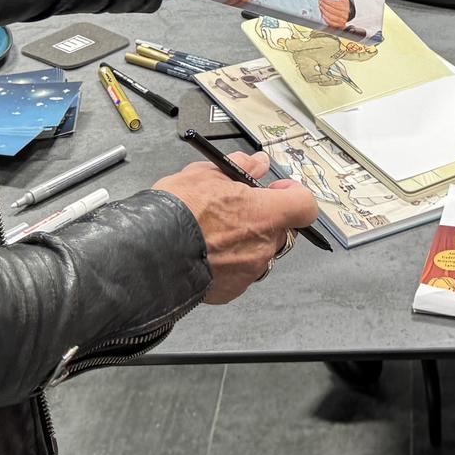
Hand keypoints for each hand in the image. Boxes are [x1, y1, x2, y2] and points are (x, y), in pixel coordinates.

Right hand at [153, 151, 319, 304]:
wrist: (148, 251)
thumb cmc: (177, 212)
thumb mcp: (207, 173)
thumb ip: (241, 166)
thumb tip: (257, 163)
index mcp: (265, 214)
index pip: (305, 206)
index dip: (293, 195)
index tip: (276, 190)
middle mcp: (263, 246)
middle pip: (280, 229)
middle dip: (263, 218)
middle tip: (235, 210)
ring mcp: (249, 272)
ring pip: (259, 252)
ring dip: (245, 242)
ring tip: (214, 233)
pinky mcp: (231, 291)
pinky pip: (240, 274)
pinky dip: (229, 264)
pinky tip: (207, 253)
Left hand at [319, 0, 353, 30]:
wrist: (347, 16)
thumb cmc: (344, 7)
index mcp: (345, 7)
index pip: (335, 4)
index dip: (328, 1)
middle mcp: (344, 14)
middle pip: (332, 10)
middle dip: (325, 5)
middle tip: (320, 2)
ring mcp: (341, 20)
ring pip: (331, 16)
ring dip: (324, 12)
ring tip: (320, 7)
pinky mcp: (339, 25)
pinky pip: (332, 23)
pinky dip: (326, 19)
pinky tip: (323, 15)